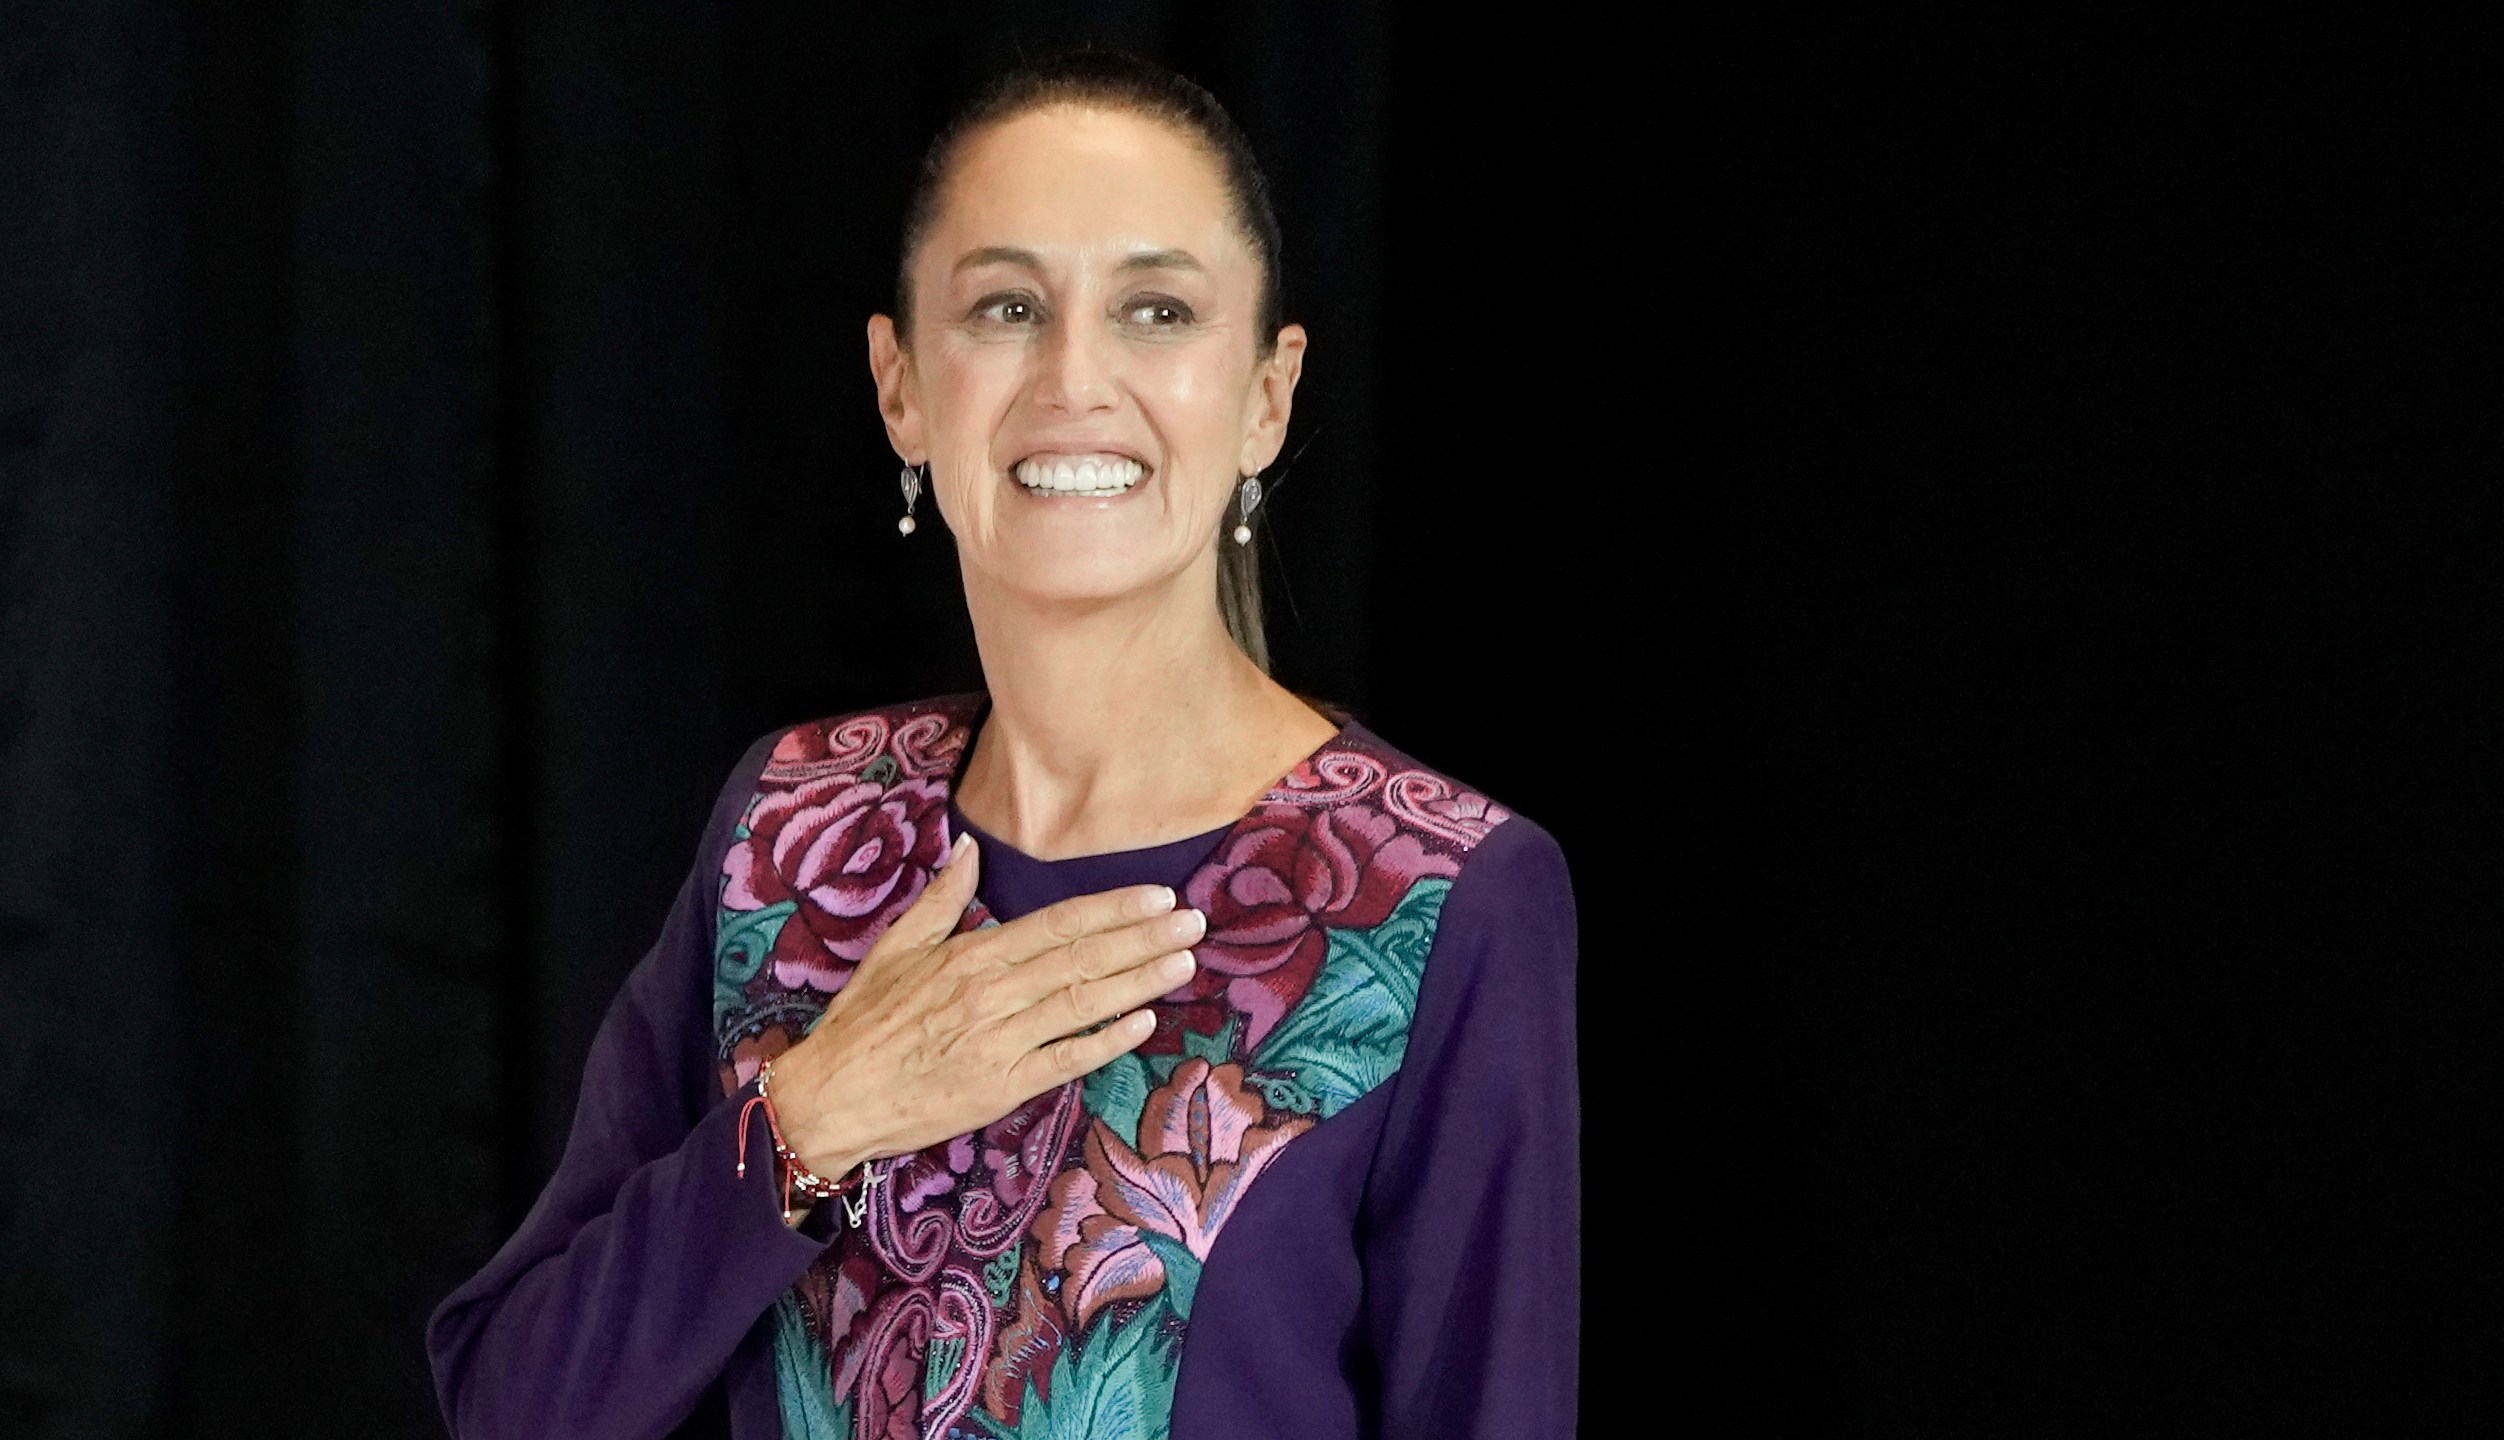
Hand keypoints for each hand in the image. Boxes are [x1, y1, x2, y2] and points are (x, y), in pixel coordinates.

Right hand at [765, 832, 1202, 1179]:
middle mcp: (992, 994)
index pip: (1057, 924)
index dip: (1113, 909)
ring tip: (1184, 962)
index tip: (1157, 895)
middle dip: (1144, 938)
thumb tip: (968, 848)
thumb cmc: (863, 1024)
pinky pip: (1065, 1059)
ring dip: (1139, 981)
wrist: (831, 1097)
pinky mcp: (1002, 1087)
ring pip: (1082, 1003)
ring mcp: (1000, 1042)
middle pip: (1082, 959)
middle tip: (1194, 921)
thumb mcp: (895, 949)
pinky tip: (1144, 1022)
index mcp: (970, 956)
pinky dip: (1106, 1040)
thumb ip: (941, 900)